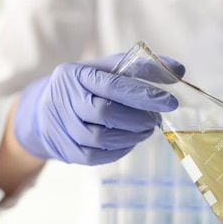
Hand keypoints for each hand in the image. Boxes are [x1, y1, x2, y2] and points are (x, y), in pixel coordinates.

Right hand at [13, 53, 184, 164]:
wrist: (44, 110)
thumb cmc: (86, 86)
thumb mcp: (108, 69)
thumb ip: (142, 67)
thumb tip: (178, 70)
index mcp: (75, 74)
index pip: (112, 85)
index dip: (143, 95)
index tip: (170, 102)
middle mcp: (63, 99)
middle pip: (105, 113)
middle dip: (137, 118)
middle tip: (154, 119)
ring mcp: (61, 127)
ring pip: (101, 138)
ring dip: (131, 136)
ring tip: (144, 129)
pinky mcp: (65, 150)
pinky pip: (96, 156)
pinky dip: (120, 150)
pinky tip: (130, 141)